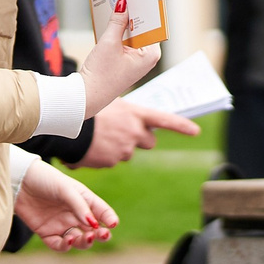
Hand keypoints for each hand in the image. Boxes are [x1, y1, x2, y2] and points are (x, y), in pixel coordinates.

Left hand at [14, 162, 116, 250]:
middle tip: (103, 234)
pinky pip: (59, 245)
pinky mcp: (46, 233)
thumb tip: (94, 224)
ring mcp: (61, 225)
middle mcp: (75, 215)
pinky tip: (69, 241)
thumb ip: (79, 206)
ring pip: (79, 240)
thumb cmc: (45, 179)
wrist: (18, 180)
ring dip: (85, 242)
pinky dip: (66, 246)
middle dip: (101, 235)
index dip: (110, 219)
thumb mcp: (65, 189)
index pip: (102, 213)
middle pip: (93, 231)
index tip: (113, 224)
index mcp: (84, 200)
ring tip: (87, 237)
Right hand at [76, 100, 199, 167]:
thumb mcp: (111, 102)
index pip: (166, 120)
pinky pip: (112, 160)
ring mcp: (124, 148)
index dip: (182, 126)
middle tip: (124, 132)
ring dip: (119, 147)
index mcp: (136, 114)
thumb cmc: (88, 107)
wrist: (67, 122)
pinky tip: (91, 146)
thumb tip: (132, 123)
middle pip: (149, 141)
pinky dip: (103, 155)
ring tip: (100, 136)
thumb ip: (127, 114)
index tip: (196, 131)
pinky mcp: (112, 161)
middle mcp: (134, 132)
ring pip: (128, 152)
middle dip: (140, 139)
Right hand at [77, 10, 159, 117]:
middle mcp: (147, 57)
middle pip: (143, 28)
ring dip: (124, 21)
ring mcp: (137, 60)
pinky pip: (125, 41)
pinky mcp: (126, 62)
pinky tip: (110, 18)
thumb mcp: (109, 42)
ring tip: (117, 2)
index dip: (144, 8)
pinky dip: (118, 31)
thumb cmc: (100, 75)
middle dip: (133, 13)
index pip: (152, 25)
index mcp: (151, 54)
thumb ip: (117, 21)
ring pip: (132, 33)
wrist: (86, 96)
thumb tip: (124, 3)